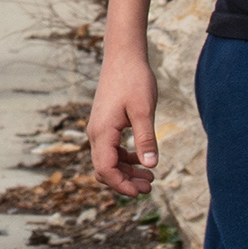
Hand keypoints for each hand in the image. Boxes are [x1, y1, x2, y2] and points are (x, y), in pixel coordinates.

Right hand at [88, 50, 157, 194]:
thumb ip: (146, 140)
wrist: (124, 56)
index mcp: (102, 132)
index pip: (105, 169)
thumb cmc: (134, 80)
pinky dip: (124, 159)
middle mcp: (96, 133)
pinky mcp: (105, 124)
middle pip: (104, 169)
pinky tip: (142, 159)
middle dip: (125, 182)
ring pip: (108, 161)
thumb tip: (151, 166)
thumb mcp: (144, 111)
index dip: (122, 185)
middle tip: (150, 186)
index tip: (141, 192)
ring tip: (150, 176)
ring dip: (126, 172)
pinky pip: (110, 150)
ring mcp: (99, 129)